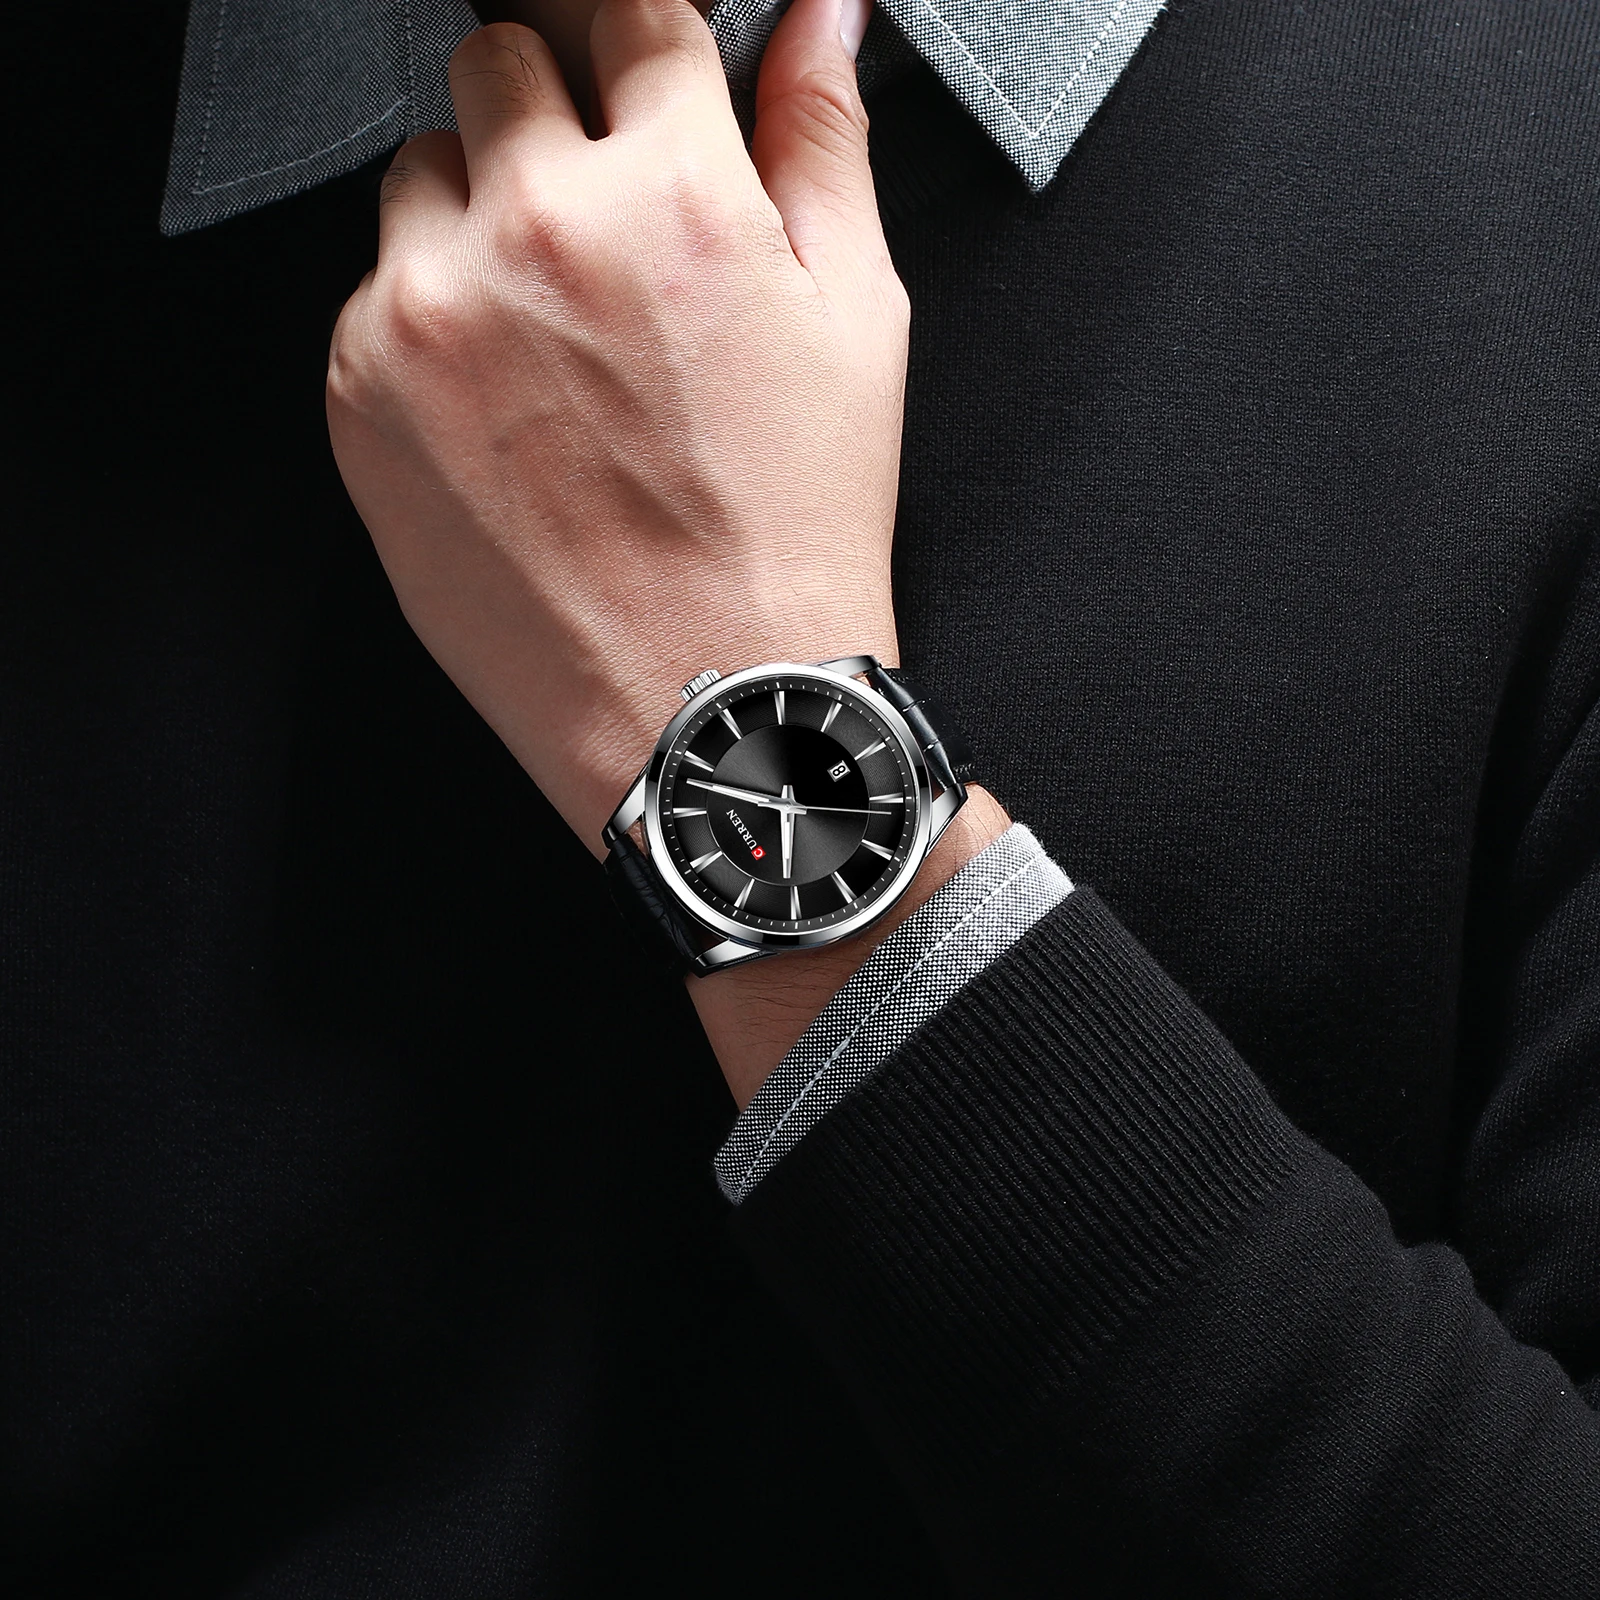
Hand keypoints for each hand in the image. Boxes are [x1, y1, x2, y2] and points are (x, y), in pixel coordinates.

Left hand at [327, 0, 908, 853]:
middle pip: (498, 60)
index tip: (642, 96)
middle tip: (604, 229)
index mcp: (674, 194)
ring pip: (419, 170)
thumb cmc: (789, 534)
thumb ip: (822, 144)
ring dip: (477, 214)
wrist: (705, 700)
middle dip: (552, 121)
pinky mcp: (358, 392)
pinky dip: (427, 319)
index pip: (627, 13)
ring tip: (551, 332)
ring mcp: (428, 311)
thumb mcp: (856, 325)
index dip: (643, 56)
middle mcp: (536, 229)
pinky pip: (370, 290)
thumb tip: (821, 19)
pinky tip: (506, 407)